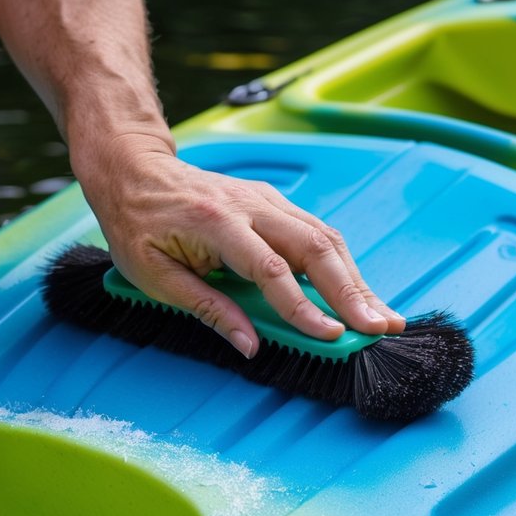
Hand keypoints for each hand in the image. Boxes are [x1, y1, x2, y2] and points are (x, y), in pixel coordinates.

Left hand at [75, 134, 405, 358]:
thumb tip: (250, 345)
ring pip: (326, 238)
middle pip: (316, 248)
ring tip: (381, 314)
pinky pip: (318, 232)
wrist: (134, 169)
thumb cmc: (138, 224)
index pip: (271, 270)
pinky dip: (343, 264)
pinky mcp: (275, 203)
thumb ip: (207, 309)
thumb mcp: (154, 276)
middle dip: (353, 292)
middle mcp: (251, 207)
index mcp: (216, 224)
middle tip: (379, 327)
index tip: (330, 335)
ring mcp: (267, 200)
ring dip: (357, 279)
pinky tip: (357, 291)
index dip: (303, 306)